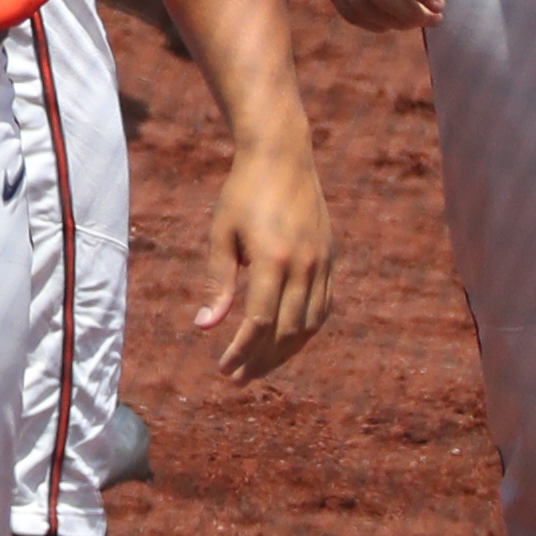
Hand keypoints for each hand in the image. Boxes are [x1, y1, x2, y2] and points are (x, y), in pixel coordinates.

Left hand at [195, 139, 331, 379]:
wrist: (282, 157)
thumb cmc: (242, 193)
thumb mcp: (222, 234)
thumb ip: (218, 283)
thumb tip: (205, 328)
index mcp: (273, 260)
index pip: (259, 322)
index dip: (241, 351)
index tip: (223, 369)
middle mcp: (304, 266)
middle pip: (286, 331)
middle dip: (261, 360)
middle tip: (237, 378)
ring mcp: (322, 263)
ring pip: (310, 324)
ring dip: (285, 350)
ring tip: (259, 364)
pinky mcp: (330, 259)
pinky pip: (324, 306)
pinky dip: (306, 328)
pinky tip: (287, 338)